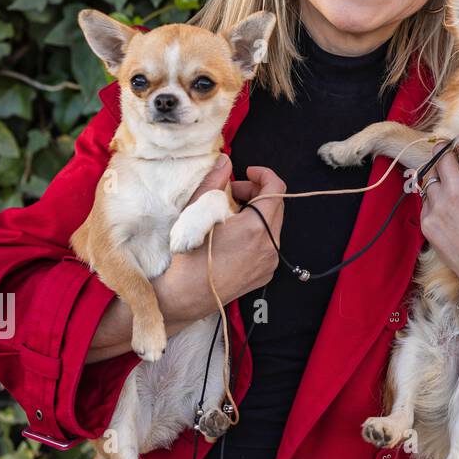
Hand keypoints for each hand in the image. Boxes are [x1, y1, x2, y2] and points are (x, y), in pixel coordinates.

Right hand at [161, 156, 286, 319]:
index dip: (264, 174)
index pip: (277, 189)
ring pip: (273, 225)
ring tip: (229, 214)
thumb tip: (225, 161)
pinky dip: (257, 232)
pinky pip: (268, 244)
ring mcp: (269, 262)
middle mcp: (269, 247)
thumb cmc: (186, 256)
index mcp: (255, 229)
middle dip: (256, 193)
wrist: (182, 297)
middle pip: (276, 206)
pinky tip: (233, 235)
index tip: (248, 172)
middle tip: (232, 192)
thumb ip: (213, 182)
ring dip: (256, 213)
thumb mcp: (195, 212)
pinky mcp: (265, 274)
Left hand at [418, 143, 458, 293]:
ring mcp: (439, 204)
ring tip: (447, 183)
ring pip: (430, 174)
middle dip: (445, 151)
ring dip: (438, 175)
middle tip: (449, 154)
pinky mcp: (427, 219)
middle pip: (442, 155)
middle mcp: (458, 189)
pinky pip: (426, 198)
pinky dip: (434, 198)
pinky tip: (446, 207)